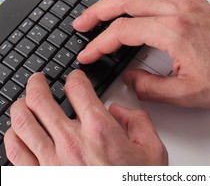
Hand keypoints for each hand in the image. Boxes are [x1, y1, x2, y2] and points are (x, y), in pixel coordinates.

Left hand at [4, 71, 166, 165]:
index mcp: (100, 130)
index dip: (74, 77)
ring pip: (23, 123)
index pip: (77, 89)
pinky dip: (12, 137)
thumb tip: (119, 111)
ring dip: (21, 106)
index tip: (75, 78)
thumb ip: (137, 120)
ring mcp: (53, 161)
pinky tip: (17, 132)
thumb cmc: (135, 182)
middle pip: (40, 100)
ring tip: (24, 102)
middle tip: (38, 80)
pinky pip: (16, 153)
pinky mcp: (42, 178)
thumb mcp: (152, 148)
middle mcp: (72, 142)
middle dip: (37, 84)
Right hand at [73, 0, 209, 108]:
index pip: (123, 31)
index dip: (99, 44)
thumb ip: (151, 87)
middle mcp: (179, 10)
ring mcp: (190, 1)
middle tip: (83, 22)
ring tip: (104, 5)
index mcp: (173, 32)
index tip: (88, 54)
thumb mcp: (188, 94)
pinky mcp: (199, 1)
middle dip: (98, 10)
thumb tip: (130, 78)